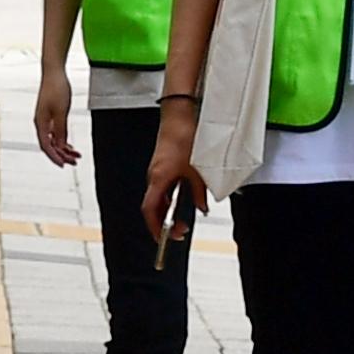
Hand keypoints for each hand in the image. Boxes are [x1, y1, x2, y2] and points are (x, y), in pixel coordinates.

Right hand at [33, 68, 77, 167]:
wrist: (54, 72)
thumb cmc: (56, 88)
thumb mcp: (61, 112)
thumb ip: (61, 130)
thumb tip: (62, 145)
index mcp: (41, 123)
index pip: (46, 146)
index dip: (55, 157)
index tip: (63, 165)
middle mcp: (41, 123)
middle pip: (50, 145)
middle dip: (62, 155)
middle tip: (74, 162)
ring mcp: (45, 119)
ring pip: (53, 140)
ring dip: (64, 149)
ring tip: (75, 155)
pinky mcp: (50, 115)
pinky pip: (55, 133)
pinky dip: (63, 140)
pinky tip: (70, 145)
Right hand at [140, 103, 207, 242]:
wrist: (180, 115)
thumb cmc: (185, 138)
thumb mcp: (197, 170)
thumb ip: (199, 192)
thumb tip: (202, 208)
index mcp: (159, 179)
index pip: (150, 211)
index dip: (156, 227)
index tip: (166, 238)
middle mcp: (154, 176)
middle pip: (152, 208)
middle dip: (164, 223)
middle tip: (180, 232)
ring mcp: (156, 171)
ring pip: (158, 199)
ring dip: (167, 212)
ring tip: (182, 222)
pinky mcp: (162, 166)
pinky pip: (162, 189)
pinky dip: (170, 199)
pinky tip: (182, 202)